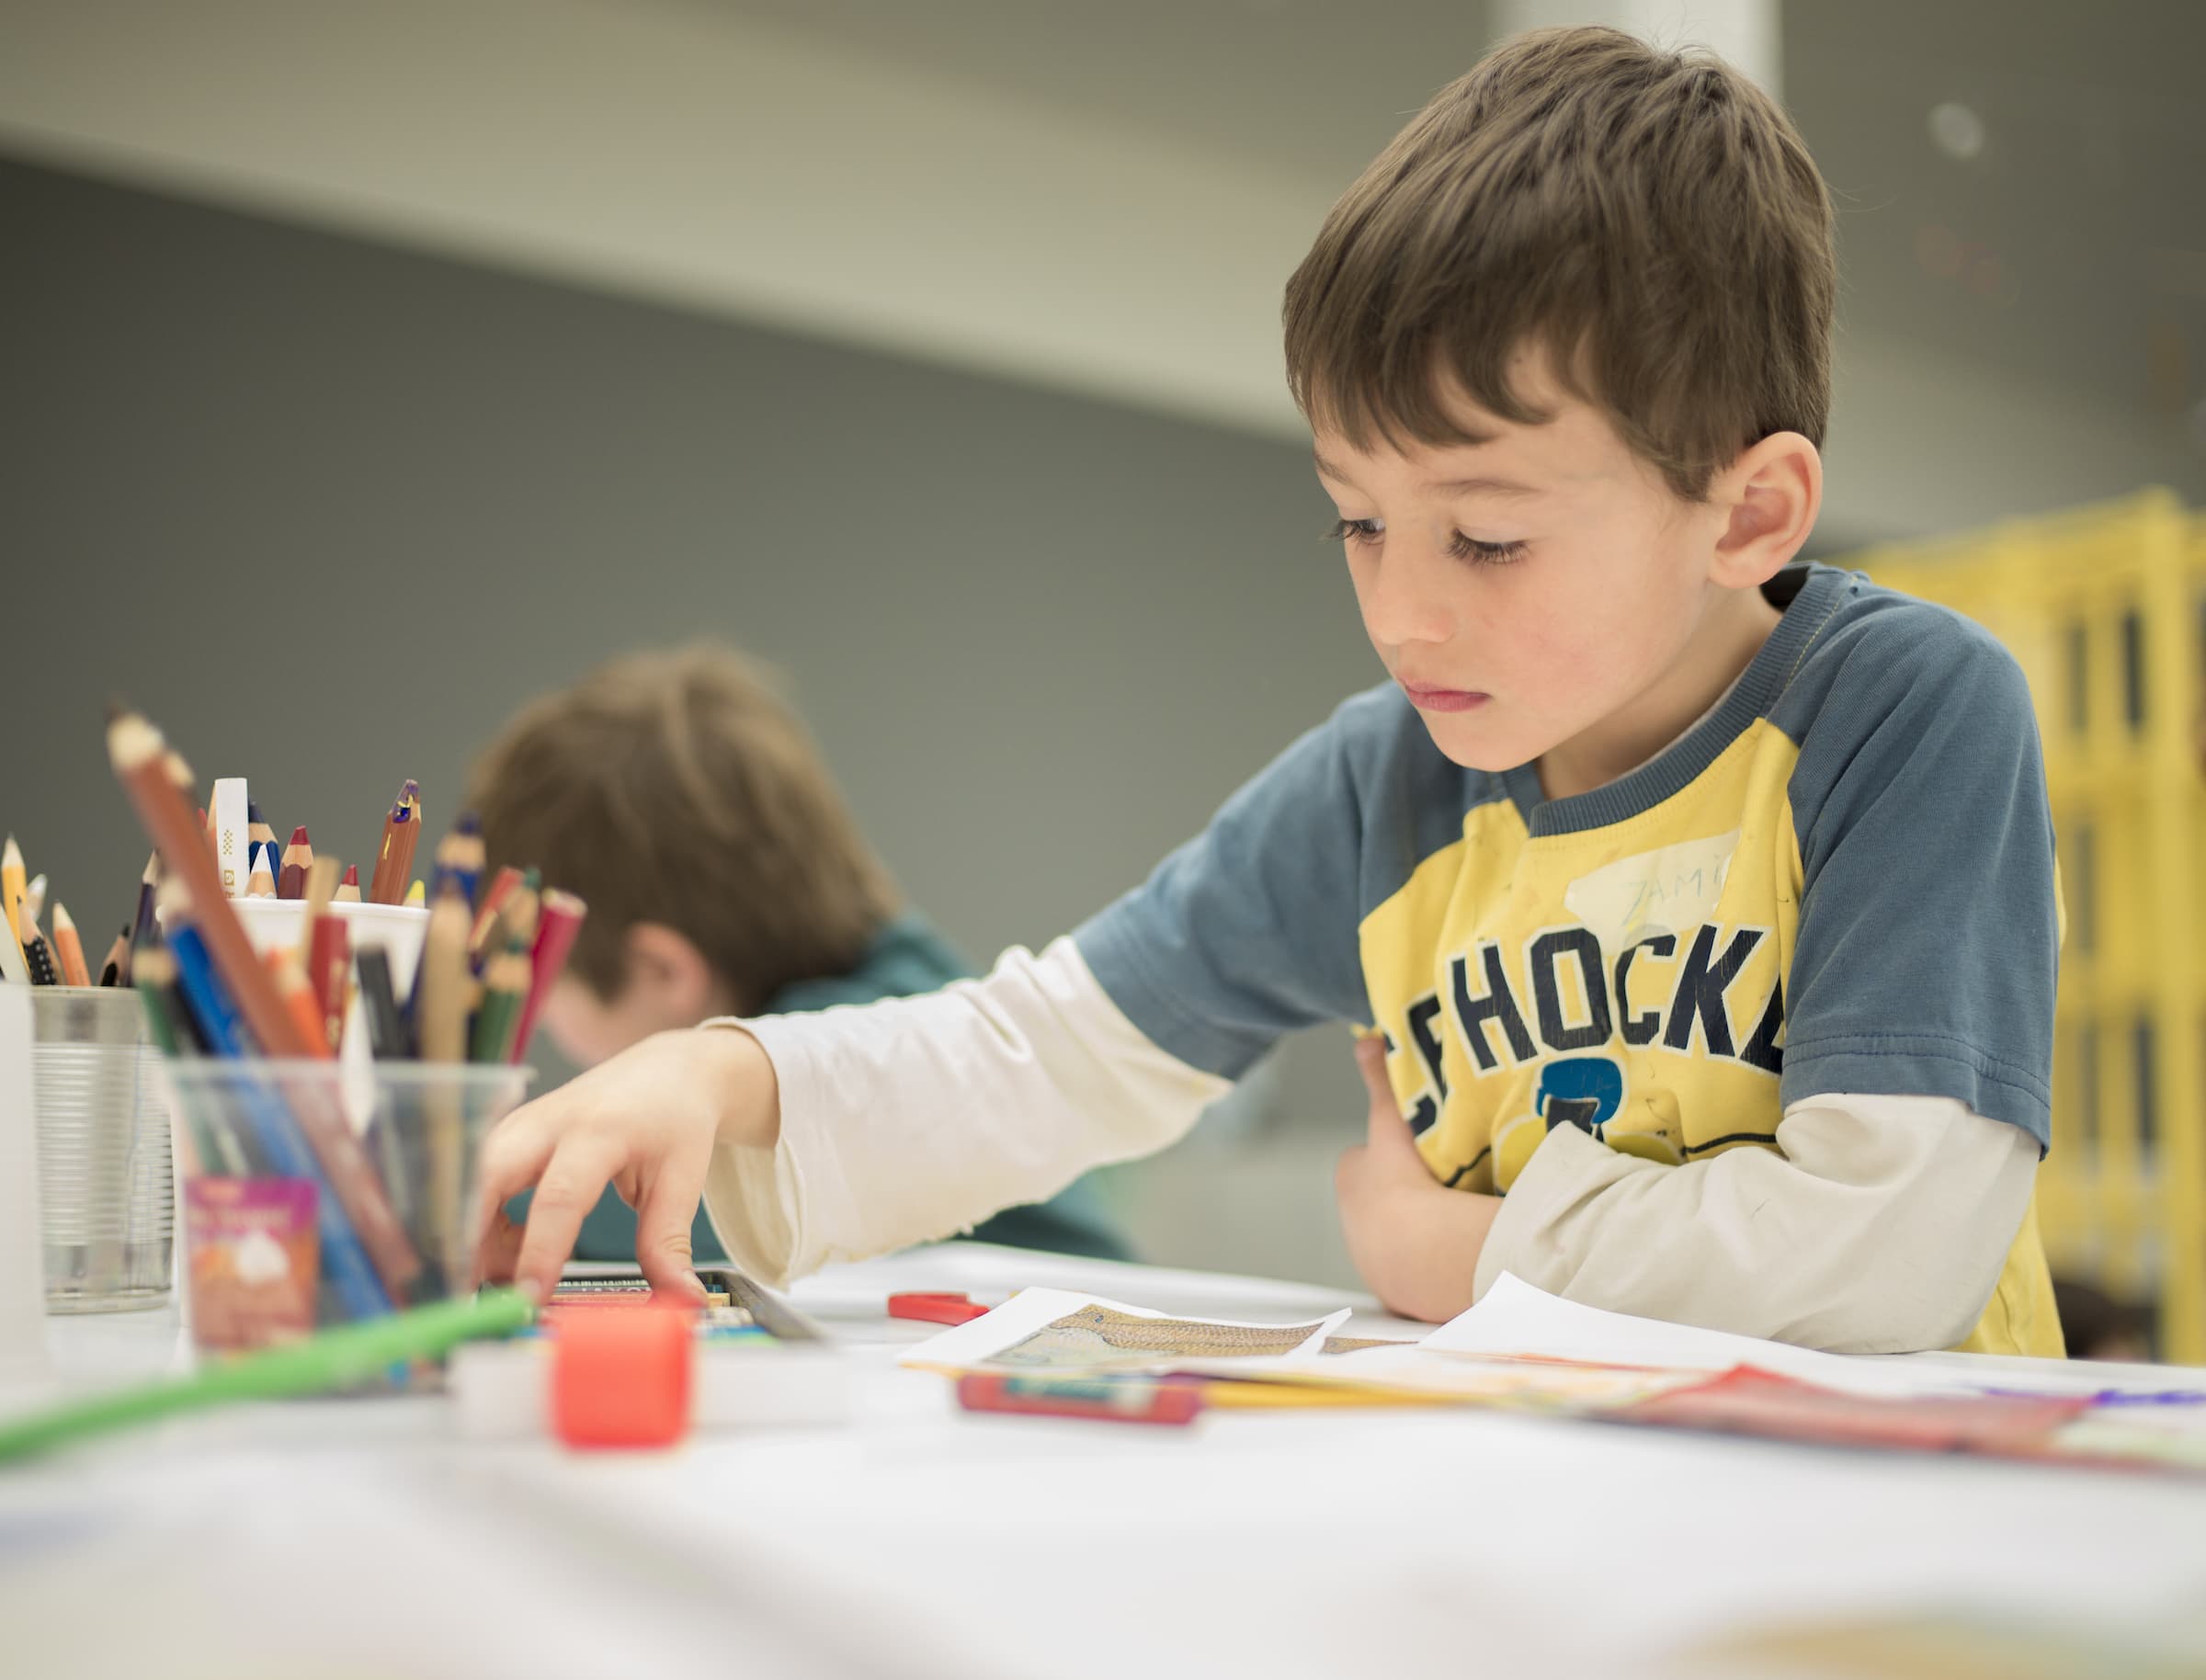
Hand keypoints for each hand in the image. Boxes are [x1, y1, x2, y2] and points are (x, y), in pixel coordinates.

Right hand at [471, 1026, 777, 1302]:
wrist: (667, 1071)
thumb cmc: (674, 1120)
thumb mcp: (682, 1179)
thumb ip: (668, 1243)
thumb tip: (683, 1302)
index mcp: (600, 1130)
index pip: (559, 1196)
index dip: (538, 1251)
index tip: (530, 1298)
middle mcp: (548, 1122)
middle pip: (488, 1177)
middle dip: (471, 1238)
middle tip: (480, 1294)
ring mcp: (521, 1125)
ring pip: (470, 1181)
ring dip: (475, 1236)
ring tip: (512, 1275)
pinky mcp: (508, 1135)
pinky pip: (474, 1184)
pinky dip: (481, 1223)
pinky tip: (515, 1245)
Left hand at [1335, 1033, 1497, 1321]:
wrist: (1423, 1254)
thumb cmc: (1403, 1184)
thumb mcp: (1391, 1123)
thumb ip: (1381, 1080)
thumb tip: (1367, 1038)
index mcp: (1350, 1181)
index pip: (1365, 1159)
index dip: (1389, 1151)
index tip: (1417, 1149)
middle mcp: (1354, 1225)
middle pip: (1382, 1199)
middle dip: (1405, 1192)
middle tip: (1445, 1182)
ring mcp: (1377, 1262)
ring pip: (1402, 1237)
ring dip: (1423, 1230)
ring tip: (1459, 1216)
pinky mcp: (1404, 1293)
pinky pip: (1424, 1271)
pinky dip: (1437, 1262)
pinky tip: (1461, 1251)